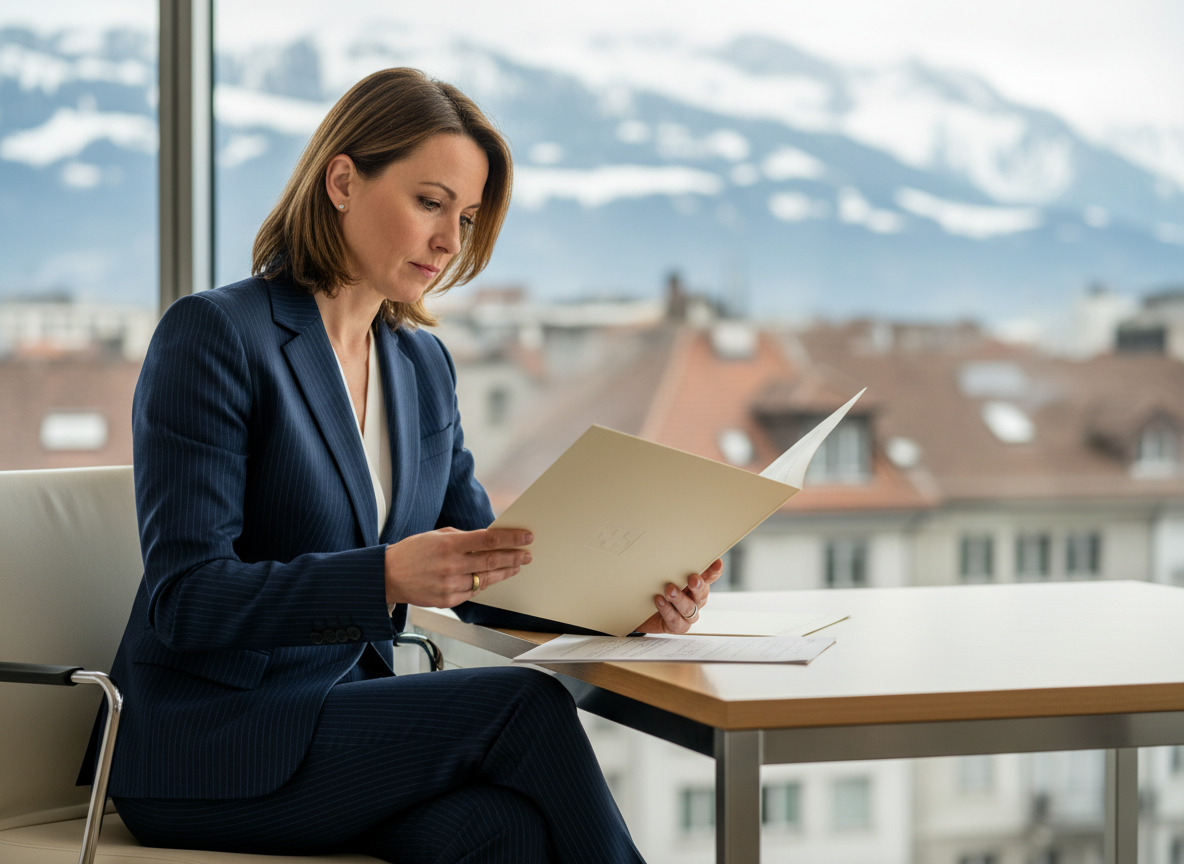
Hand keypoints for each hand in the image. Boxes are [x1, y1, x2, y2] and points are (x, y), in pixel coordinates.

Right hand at [384, 527, 532, 607]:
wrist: (388, 576)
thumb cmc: (413, 552)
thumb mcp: (436, 536)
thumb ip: (463, 537)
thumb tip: (488, 539)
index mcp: (449, 545)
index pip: (488, 540)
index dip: (511, 538)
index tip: (526, 537)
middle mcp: (451, 566)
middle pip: (492, 561)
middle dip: (514, 557)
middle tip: (527, 554)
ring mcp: (450, 585)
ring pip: (486, 579)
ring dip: (504, 572)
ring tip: (516, 566)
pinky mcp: (447, 601)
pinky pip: (473, 592)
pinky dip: (484, 584)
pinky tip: (492, 578)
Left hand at [634, 558, 722, 634]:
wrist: (643, 613)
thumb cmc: (656, 590)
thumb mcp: (664, 576)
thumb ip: (670, 567)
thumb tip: (666, 545)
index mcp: (696, 585)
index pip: (709, 576)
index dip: (714, 571)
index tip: (717, 562)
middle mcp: (695, 600)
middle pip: (702, 593)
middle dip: (698, 586)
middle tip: (693, 579)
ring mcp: (688, 614)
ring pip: (689, 608)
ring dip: (680, 599)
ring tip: (669, 590)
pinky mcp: (678, 626)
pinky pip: (676, 620)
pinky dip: (667, 610)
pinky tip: (659, 601)